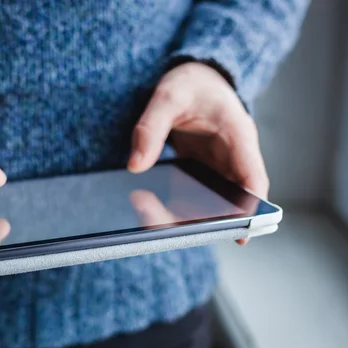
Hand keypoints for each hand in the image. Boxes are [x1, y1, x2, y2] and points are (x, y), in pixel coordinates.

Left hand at [127, 62, 268, 243]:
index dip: (252, 208)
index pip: (253, 178)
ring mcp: (219, 165)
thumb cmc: (191, 81)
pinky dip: (175, 204)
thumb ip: (151, 127)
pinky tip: (149, 204)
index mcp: (238, 135)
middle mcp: (233, 156)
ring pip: (212, 200)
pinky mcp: (204, 170)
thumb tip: (135, 166)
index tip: (243, 232)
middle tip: (170, 226)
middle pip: (231, 198)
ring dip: (185, 213)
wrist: (197, 75)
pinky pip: (195, 194)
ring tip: (147, 210)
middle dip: (205, 217)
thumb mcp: (168, 95)